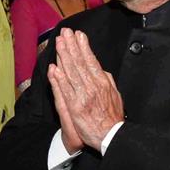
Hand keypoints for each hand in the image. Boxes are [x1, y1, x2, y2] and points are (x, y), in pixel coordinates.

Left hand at [47, 28, 123, 151]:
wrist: (111, 136)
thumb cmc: (112, 116)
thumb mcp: (115, 94)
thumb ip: (107, 80)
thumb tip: (100, 69)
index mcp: (103, 82)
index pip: (91, 60)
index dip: (83, 47)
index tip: (78, 35)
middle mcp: (93, 86)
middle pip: (79, 63)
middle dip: (71, 46)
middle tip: (65, 33)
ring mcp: (83, 96)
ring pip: (71, 72)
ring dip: (64, 56)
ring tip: (59, 43)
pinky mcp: (74, 107)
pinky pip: (65, 89)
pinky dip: (59, 78)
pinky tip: (54, 67)